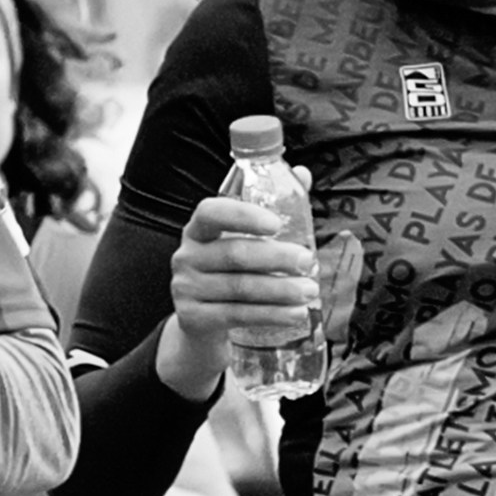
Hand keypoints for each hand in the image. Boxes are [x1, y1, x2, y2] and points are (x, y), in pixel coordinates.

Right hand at [166, 188, 319, 378]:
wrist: (205, 322)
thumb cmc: (232, 273)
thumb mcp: (246, 241)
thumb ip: (273, 207)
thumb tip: (302, 173)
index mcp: (199, 230)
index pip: (211, 213)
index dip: (242, 216)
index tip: (276, 224)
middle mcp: (187, 256)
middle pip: (234, 254)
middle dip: (276, 258)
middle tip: (308, 262)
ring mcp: (186, 288)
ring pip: (240, 288)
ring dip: (280, 290)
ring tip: (310, 291)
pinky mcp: (193, 318)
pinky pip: (237, 315)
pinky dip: (271, 315)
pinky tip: (295, 314)